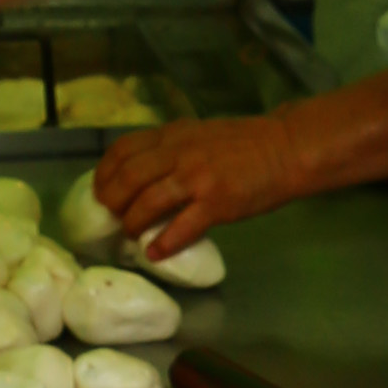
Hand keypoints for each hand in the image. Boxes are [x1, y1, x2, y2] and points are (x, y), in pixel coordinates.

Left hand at [96, 116, 295, 255]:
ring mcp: (197, 178)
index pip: (122, 150)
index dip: (104, 173)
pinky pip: (181, 227)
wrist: (286, 148)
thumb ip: (171, 148)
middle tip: (112, 218)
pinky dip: (163, 243)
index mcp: (173, 135)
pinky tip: (156, 253)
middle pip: (127, 178)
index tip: (101, 190)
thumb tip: (141, 174)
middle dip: (111, 202)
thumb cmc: (244, 143)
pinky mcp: (217, 203)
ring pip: (147, 203)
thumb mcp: (198, 133)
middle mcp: (179, 154)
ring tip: (131, 236)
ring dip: (133, 223)